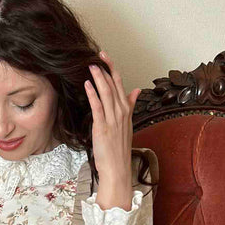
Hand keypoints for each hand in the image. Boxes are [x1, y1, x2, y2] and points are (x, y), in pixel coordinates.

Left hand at [84, 51, 140, 208]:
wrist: (117, 169)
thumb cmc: (118, 149)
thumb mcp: (126, 125)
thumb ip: (130, 105)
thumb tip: (136, 89)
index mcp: (126, 111)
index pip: (120, 84)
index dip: (112, 69)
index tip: (105, 57)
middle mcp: (121, 113)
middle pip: (114, 85)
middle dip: (106, 68)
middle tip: (97, 55)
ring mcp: (113, 120)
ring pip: (107, 93)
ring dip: (99, 78)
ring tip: (91, 65)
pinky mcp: (103, 127)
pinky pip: (98, 107)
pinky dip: (93, 94)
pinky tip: (87, 85)